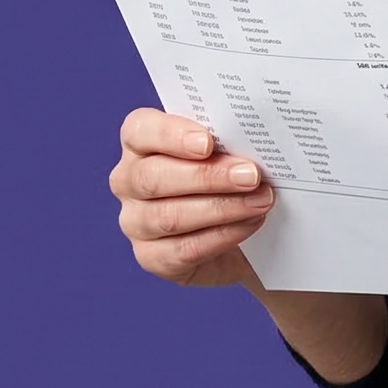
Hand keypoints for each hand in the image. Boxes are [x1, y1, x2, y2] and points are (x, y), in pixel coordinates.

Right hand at [109, 108, 275, 287]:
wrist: (232, 231)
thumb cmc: (224, 176)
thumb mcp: (223, 150)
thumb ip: (226, 139)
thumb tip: (253, 140)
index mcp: (138, 141)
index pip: (139, 131)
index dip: (171, 135)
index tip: (208, 142)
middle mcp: (127, 181)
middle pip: (154, 177)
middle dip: (208, 176)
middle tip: (251, 175)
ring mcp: (135, 222)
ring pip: (170, 216)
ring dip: (222, 208)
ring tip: (261, 201)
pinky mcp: (151, 257)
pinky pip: (184, 250)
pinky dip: (222, 236)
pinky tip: (249, 223)